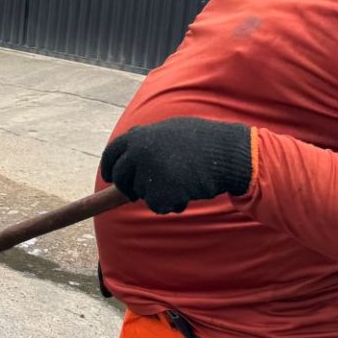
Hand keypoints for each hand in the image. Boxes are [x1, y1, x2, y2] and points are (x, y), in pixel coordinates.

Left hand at [99, 117, 253, 214]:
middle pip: (121, 179)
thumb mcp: (170, 130)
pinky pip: (158, 207)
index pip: (111, 154)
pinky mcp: (160, 192)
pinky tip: (187, 193)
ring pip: (142, 194)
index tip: (110, 177)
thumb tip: (129, 155)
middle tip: (146, 191)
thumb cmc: (204, 141)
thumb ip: (147, 140)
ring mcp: (147, 172)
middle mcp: (137, 153)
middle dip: (130, 188)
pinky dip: (171, 204)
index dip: (110, 168)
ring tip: (184, 182)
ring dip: (159, 193)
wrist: (228, 153)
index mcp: (137, 136)